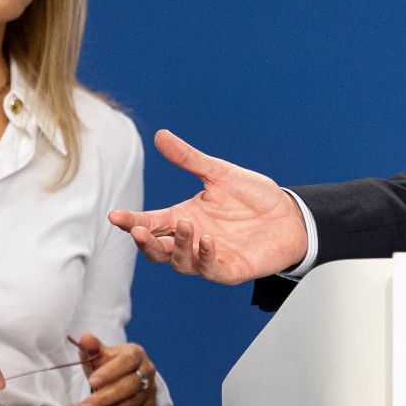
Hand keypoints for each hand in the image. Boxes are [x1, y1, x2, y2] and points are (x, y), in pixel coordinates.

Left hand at [69, 333, 158, 405]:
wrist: (123, 380)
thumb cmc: (108, 366)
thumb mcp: (98, 356)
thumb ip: (91, 348)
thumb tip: (85, 338)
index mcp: (136, 353)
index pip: (127, 361)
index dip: (110, 372)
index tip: (92, 382)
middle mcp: (147, 371)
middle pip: (130, 386)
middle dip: (104, 399)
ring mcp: (150, 390)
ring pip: (130, 405)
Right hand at [107, 129, 308, 283]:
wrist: (290, 215)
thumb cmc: (255, 197)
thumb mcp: (220, 173)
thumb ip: (189, 159)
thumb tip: (161, 135)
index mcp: (185, 217)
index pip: (151, 221)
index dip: (132, 221)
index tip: (115, 216)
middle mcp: (193, 240)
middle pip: (157, 249)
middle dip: (145, 241)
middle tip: (139, 229)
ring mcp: (210, 257)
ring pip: (180, 261)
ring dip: (177, 246)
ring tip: (184, 225)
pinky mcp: (230, 269)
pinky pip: (211, 270)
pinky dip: (205, 257)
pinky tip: (207, 240)